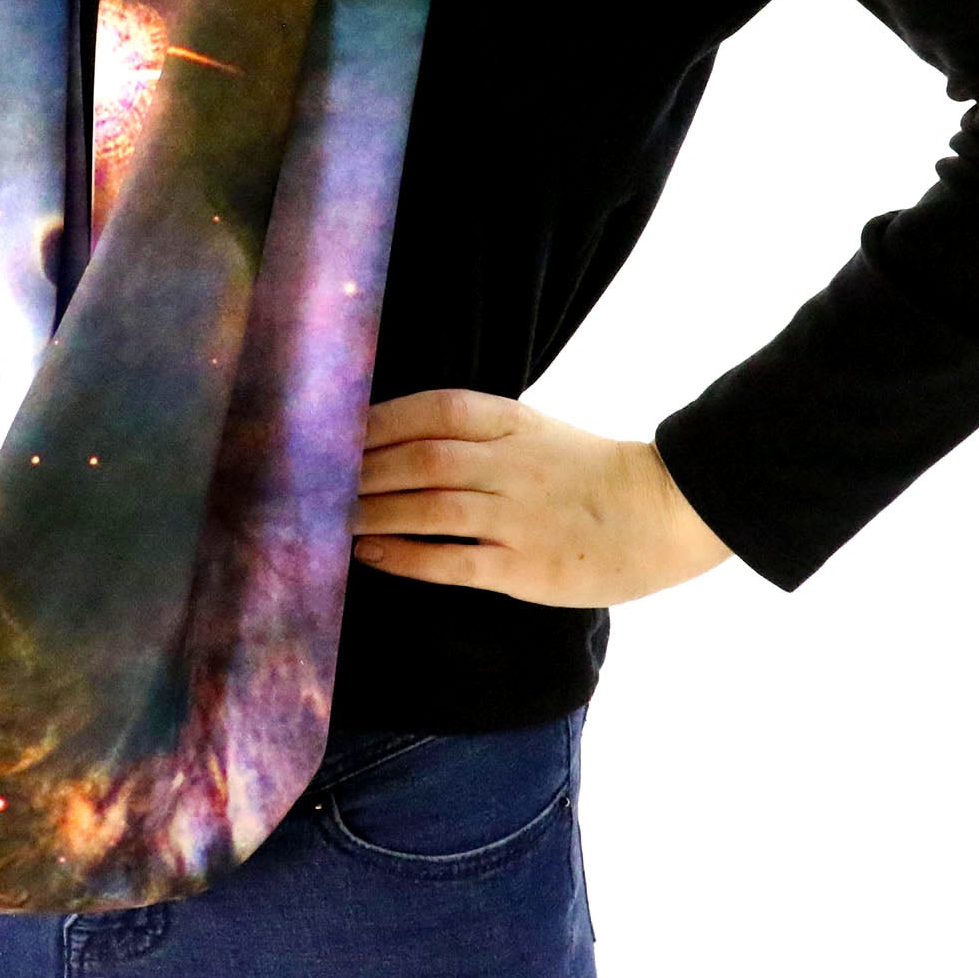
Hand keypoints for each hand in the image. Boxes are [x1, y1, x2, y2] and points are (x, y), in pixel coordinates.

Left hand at [348, 386, 733, 606]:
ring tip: (330, 520)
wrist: (664, 512)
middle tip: (314, 484)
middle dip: (360, 471)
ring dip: (372, 513)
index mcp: (511, 422)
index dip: (377, 420)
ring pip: (428, 508)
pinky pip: (452, 561)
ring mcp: (518, 516)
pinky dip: (405, 556)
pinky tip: (371, 554)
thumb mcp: (531, 430)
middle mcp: (510, 464)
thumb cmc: (585, 471)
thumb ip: (472, 430)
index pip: (432, 409)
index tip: (332, 432)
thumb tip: (390, 434)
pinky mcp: (525, 568)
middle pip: (419, 459)